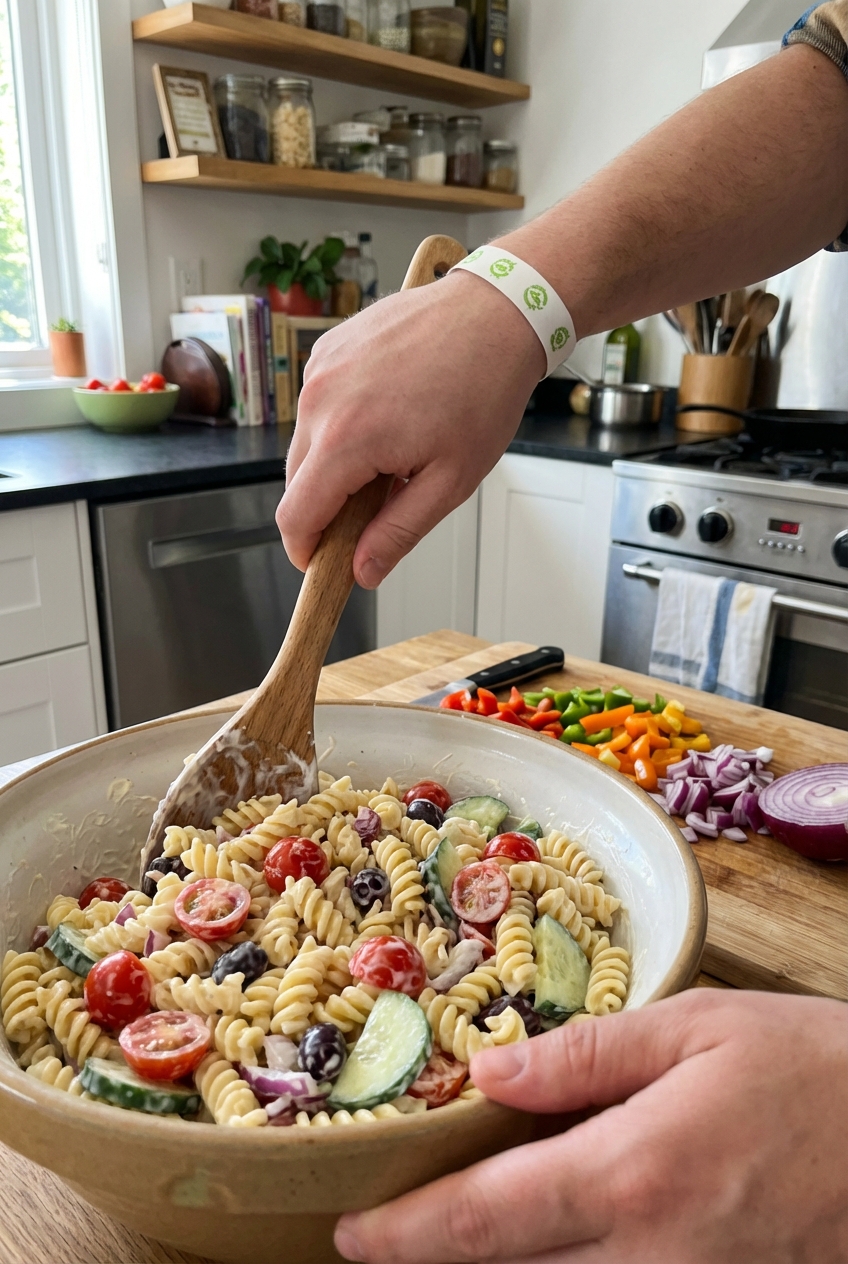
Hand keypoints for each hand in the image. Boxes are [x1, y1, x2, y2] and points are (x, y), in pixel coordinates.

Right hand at [276, 271, 543, 586]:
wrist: (495, 313)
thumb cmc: (483, 390)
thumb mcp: (451, 480)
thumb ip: (399, 531)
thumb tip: (362, 571)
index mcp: (346, 440)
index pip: (295, 516)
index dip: (306, 550)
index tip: (324, 564)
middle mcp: (320, 401)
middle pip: (297, 483)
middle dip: (328, 507)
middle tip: (380, 507)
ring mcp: (319, 370)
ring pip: (307, 443)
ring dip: (337, 462)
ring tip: (394, 452)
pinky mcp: (327, 349)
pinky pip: (319, 405)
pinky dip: (342, 423)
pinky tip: (388, 414)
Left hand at [335, 989, 847, 1262]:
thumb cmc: (812, 1070)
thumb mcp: (698, 1030)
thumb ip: (587, 1055)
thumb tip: (490, 1072)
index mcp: (635, 1175)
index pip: (486, 1220)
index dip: (406, 1234)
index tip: (351, 1231)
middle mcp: (652, 1257)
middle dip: (440, 1259)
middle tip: (390, 1225)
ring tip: (462, 1228)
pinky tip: (557, 1237)